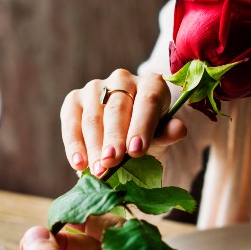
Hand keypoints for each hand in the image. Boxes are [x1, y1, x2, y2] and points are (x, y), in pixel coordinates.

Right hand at [60, 69, 186, 176]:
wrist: (124, 136)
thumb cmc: (147, 135)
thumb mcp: (160, 136)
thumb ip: (167, 134)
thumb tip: (179, 130)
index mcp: (151, 83)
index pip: (148, 101)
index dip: (141, 125)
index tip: (136, 150)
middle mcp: (122, 79)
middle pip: (117, 109)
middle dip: (114, 139)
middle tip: (111, 163)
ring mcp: (95, 87)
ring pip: (93, 117)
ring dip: (94, 146)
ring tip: (98, 170)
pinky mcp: (74, 100)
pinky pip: (71, 123)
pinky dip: (74, 145)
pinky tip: (79, 164)